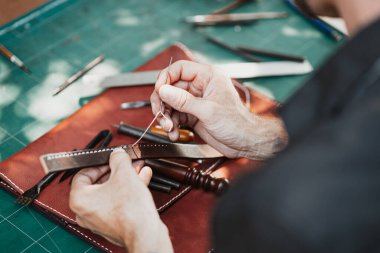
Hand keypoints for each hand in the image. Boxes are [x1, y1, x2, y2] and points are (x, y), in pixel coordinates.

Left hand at [69, 149, 172, 252]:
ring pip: (111, 192)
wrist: (145, 233)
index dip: (100, 163)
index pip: (83, 174)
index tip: (111, 159)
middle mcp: (85, 212)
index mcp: (79, 199)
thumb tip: (117, 154)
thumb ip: (118, 159)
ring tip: (138, 169)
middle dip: (117, 170)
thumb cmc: (130, 210)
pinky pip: (118, 202)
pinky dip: (128, 191)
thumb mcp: (124, 173)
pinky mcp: (113, 224)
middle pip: (99, 183)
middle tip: (126, 162)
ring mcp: (99, 219)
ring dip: (125, 179)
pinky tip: (142, 179)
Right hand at [150, 60, 286, 158]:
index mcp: (208, 77)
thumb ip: (183, 101)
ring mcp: (195, 101)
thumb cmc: (236, 123)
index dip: (166, 79)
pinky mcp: (193, 115)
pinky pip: (175, 116)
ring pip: (171, 103)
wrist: (245, 143)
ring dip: (166, 116)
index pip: (179, 69)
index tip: (159, 91)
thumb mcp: (208, 111)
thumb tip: (164, 90)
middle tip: (160, 114)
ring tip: (169, 128)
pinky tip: (174, 133)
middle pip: (171, 87)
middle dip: (163, 102)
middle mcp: (200, 87)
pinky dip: (172, 125)